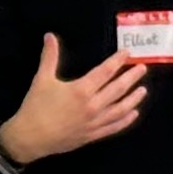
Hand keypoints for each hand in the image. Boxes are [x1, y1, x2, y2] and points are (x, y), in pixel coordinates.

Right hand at [0, 33, 148, 166]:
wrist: (30, 137)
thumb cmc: (36, 107)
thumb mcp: (42, 79)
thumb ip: (49, 57)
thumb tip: (50, 36)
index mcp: (82, 89)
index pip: (105, 72)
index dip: (117, 61)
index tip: (127, 54)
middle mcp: (93, 105)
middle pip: (118, 89)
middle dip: (131, 77)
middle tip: (142, 68)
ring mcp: (95, 122)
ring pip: (120, 109)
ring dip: (133, 99)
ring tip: (143, 90)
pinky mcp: (92, 135)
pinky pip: (114, 127)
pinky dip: (125, 120)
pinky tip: (133, 114)